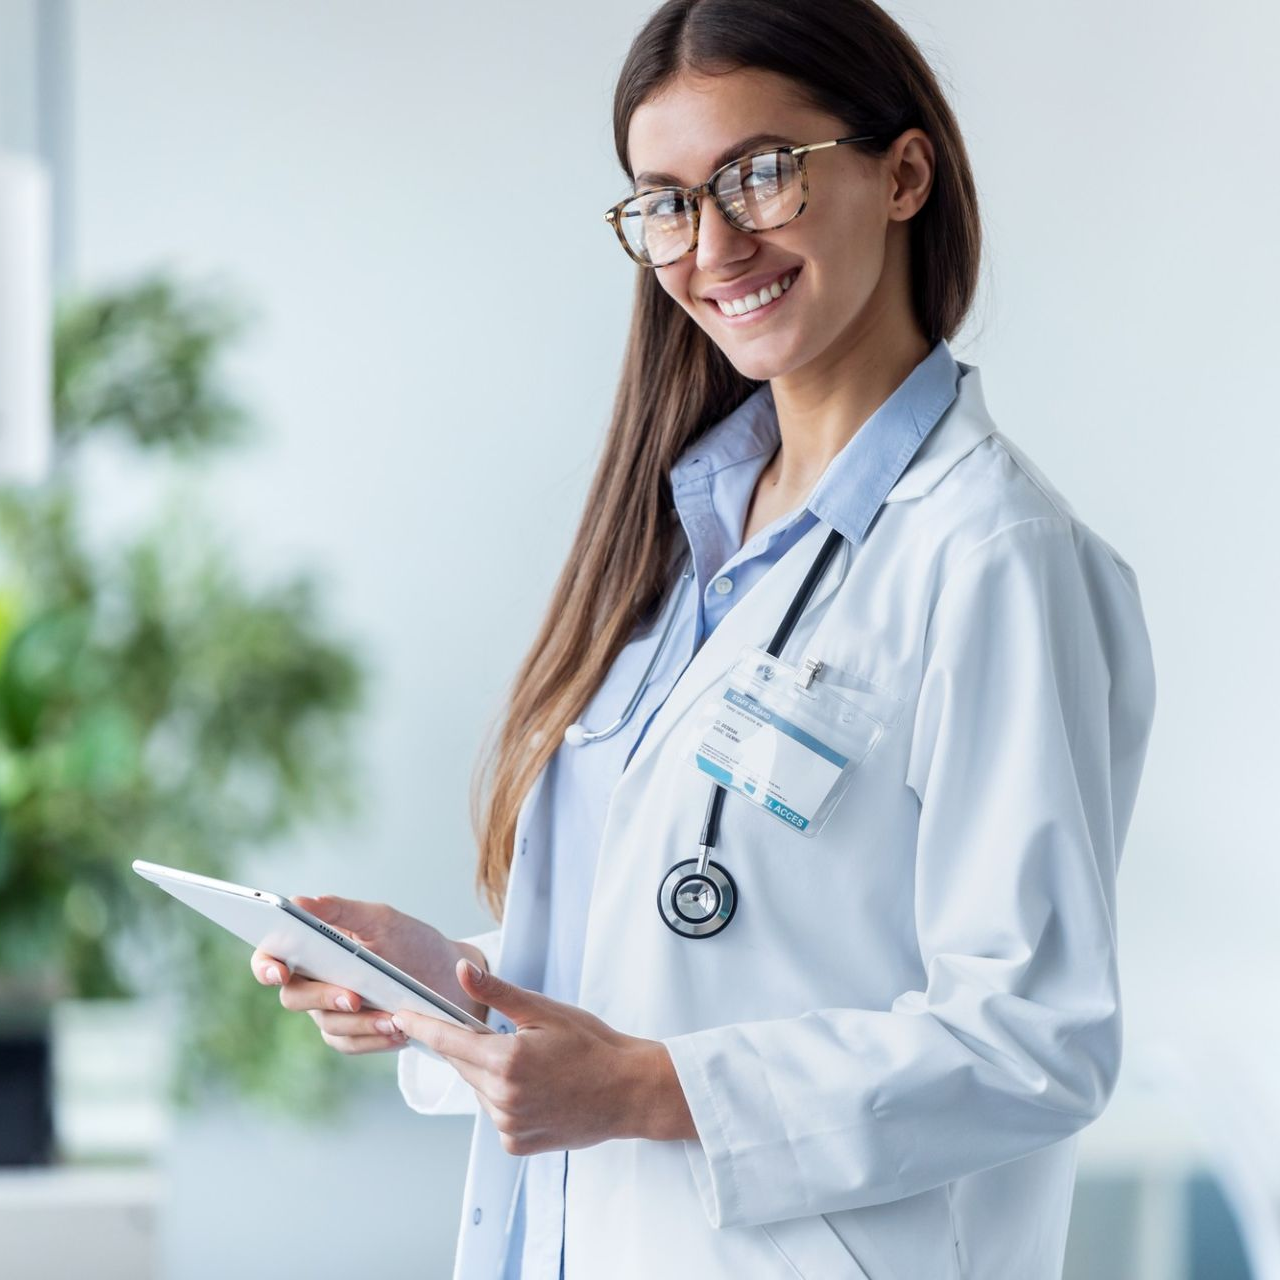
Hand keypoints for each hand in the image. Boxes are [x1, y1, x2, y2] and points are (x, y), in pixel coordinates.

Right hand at [250, 896, 489, 1054]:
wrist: (449, 977)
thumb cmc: (411, 942)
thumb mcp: (381, 920)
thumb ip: (340, 911)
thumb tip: (299, 901)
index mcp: (314, 946)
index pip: (272, 955)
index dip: (265, 965)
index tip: (278, 972)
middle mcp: (315, 980)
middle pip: (294, 996)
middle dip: (322, 998)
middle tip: (354, 997)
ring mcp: (331, 1011)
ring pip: (327, 1024)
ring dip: (358, 1023)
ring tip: (391, 1017)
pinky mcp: (352, 1035)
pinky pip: (349, 1044)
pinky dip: (372, 1038)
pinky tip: (397, 1030)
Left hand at [389, 958, 696, 1153]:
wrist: (628, 1091)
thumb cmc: (592, 1045)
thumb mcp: (545, 1010)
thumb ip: (497, 992)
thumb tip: (462, 970)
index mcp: (508, 1060)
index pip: (449, 1040)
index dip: (421, 1026)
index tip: (399, 1016)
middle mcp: (503, 1097)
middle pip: (464, 1064)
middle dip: (471, 1046)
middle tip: (505, 1035)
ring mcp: (509, 1124)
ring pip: (479, 1089)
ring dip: (490, 1073)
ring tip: (532, 1064)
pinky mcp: (516, 1144)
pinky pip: (495, 1112)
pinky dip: (504, 1097)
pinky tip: (535, 1088)